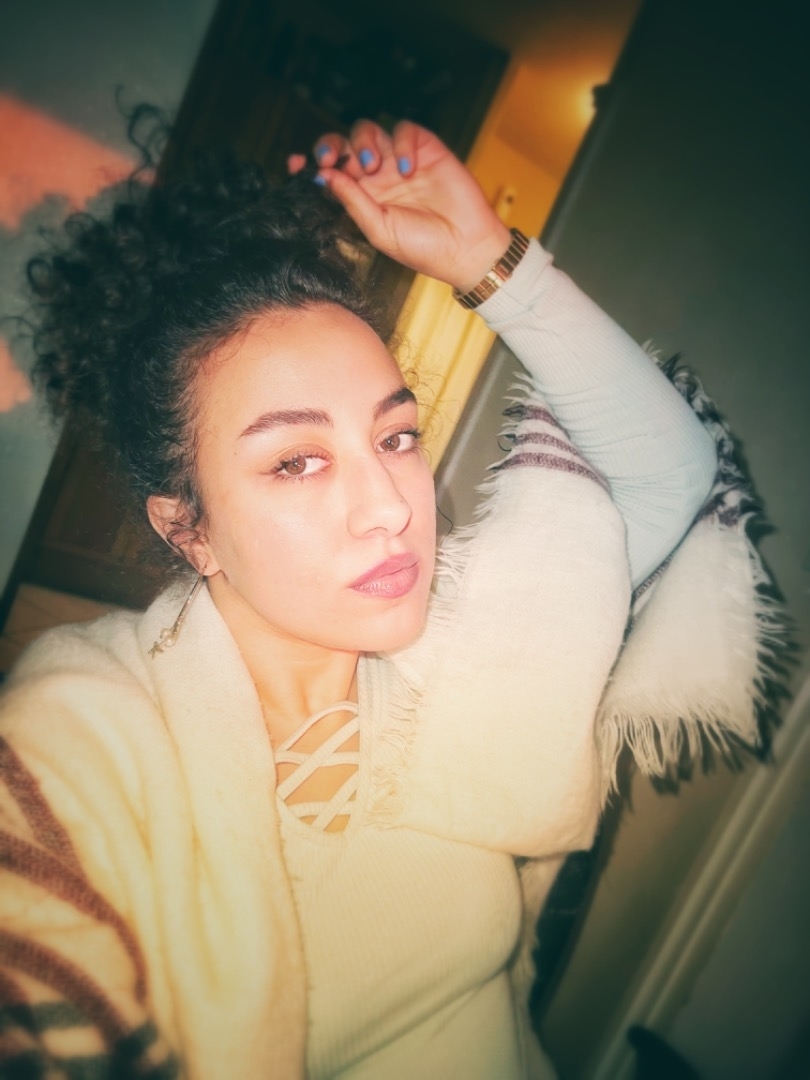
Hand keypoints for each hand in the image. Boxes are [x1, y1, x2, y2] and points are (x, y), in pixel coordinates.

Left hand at [288, 120, 511, 293]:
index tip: (295, 164)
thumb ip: (352, 201)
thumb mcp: (379, 230)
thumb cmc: (423, 249)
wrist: (465, 248)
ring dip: (364, 142)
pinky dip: (402, 142)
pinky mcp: (425, 148)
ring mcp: (399, 161)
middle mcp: (377, 177)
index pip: (330, 173)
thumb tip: (324, 176)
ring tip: (374, 166)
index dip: (311, 164)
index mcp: (361, 198)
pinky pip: (404, 129)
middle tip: (333, 159)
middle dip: (332, 146)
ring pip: (369, 131)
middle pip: (343, 145)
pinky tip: (409, 169)